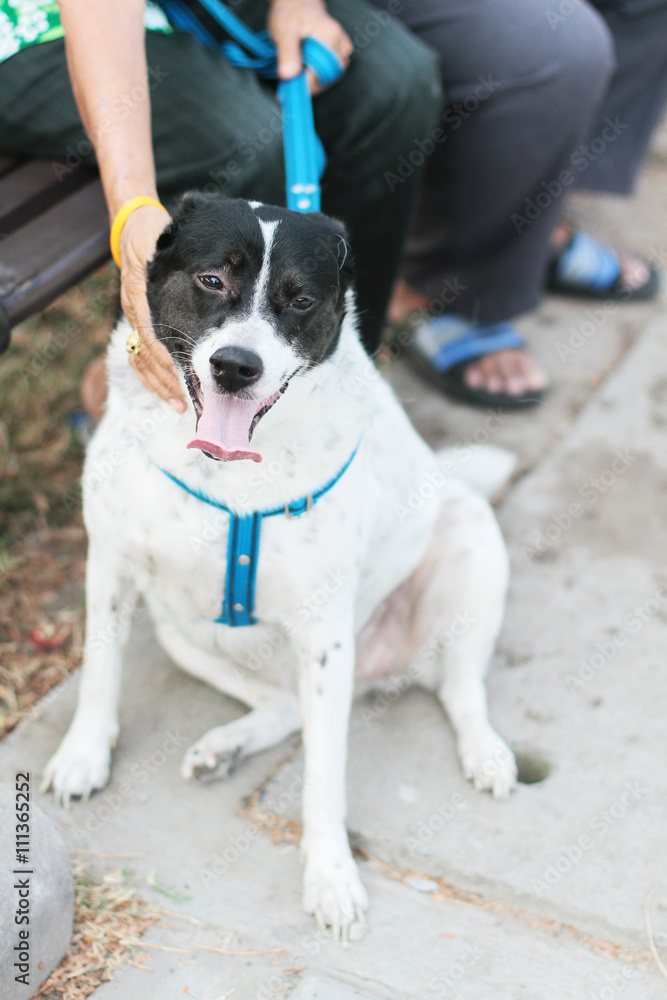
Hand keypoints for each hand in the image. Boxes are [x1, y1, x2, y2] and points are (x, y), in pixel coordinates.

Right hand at [118, 204, 186, 412]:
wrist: (135, 230)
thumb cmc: (155, 235)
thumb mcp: (162, 239)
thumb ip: (169, 253)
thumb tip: (194, 264)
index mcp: (141, 296)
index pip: (152, 335)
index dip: (166, 357)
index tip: (184, 375)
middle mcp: (135, 311)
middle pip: (147, 356)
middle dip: (167, 380)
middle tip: (187, 400)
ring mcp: (135, 319)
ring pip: (142, 362)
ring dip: (160, 385)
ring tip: (179, 403)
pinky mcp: (139, 324)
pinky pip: (140, 358)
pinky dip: (153, 377)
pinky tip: (168, 391)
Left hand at [268, 0, 352, 93]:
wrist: (297, 4)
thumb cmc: (291, 14)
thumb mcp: (284, 31)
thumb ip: (286, 54)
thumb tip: (288, 76)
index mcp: (329, 37)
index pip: (320, 74)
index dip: (303, 86)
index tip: (288, 91)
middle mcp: (340, 44)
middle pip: (327, 78)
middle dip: (308, 84)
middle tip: (292, 78)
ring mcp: (342, 49)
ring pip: (331, 77)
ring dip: (314, 80)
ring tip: (300, 70)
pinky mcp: (341, 53)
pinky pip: (333, 72)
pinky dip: (319, 75)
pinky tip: (308, 68)